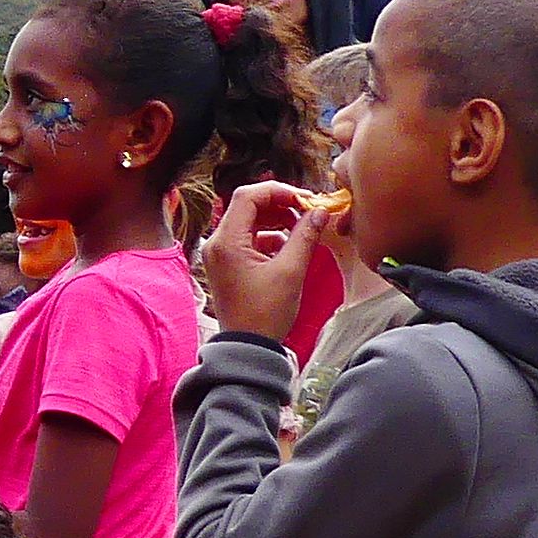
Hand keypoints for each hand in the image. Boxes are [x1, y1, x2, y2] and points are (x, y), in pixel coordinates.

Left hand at [200, 180, 330, 345]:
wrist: (247, 346)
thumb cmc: (266, 312)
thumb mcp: (291, 271)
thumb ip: (305, 236)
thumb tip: (319, 211)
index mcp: (226, 241)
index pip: (247, 196)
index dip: (278, 191)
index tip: (304, 199)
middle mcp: (217, 243)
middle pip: (247, 206)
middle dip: (279, 205)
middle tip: (307, 211)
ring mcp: (220, 254)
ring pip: (249, 222)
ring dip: (276, 220)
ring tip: (302, 228)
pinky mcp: (228, 264)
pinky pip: (248, 239)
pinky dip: (269, 236)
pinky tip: (290, 247)